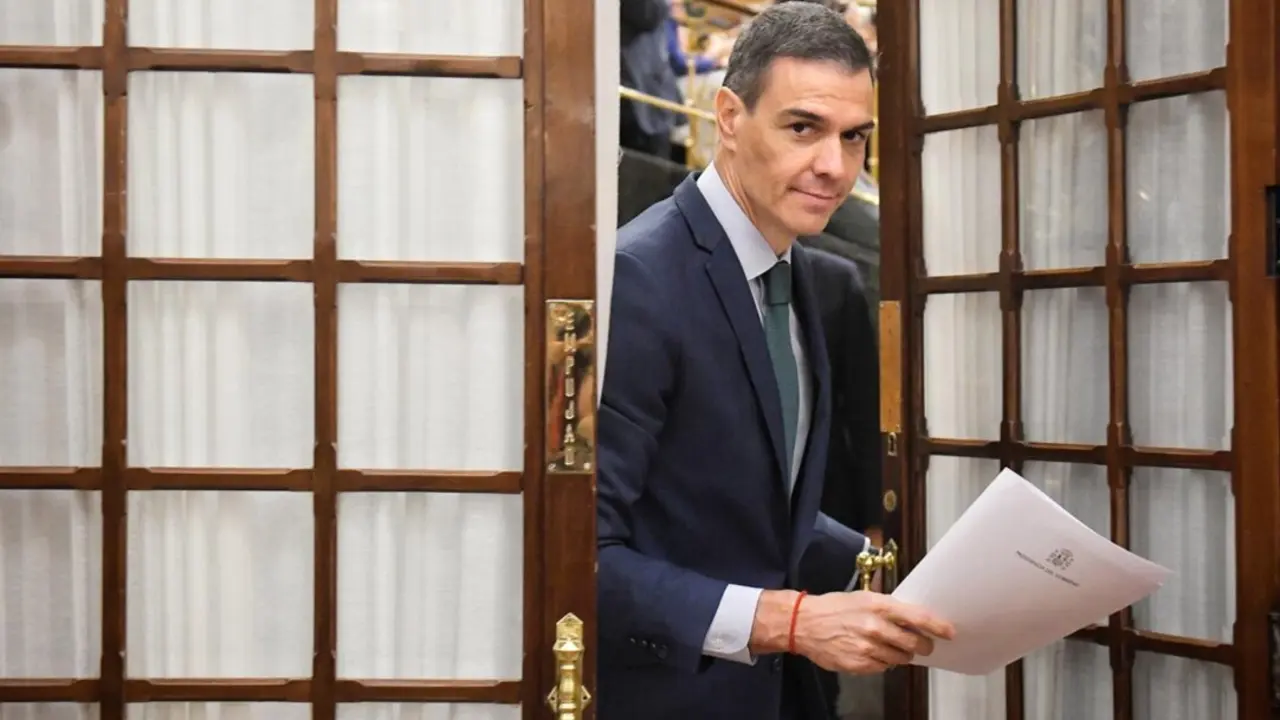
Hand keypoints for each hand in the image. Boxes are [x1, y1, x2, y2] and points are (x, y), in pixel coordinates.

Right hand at [749, 590, 954, 675]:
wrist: (805, 623)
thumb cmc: (835, 608)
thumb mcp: (864, 598)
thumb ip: (890, 609)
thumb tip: (915, 622)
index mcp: (878, 605)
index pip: (917, 617)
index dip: (937, 626)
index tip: (949, 632)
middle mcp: (875, 626)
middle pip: (914, 643)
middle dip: (921, 646)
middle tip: (921, 645)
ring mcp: (867, 647)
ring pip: (900, 659)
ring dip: (900, 655)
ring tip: (887, 646)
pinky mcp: (859, 664)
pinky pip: (883, 668)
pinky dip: (882, 662)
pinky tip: (871, 652)